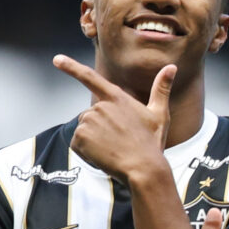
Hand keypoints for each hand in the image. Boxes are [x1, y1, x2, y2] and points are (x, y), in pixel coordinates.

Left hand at [56, 57, 174, 184]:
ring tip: (113, 149)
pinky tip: (103, 156)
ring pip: (84, 129)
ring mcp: (89, 121)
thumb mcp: (159, 114)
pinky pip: (77, 144)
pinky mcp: (81, 137)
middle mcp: (100, 106)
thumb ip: (161, 89)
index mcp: (117, 98)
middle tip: (119, 141)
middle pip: (90, 115)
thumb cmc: (152, 143)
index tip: (57, 59)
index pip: (90, 78)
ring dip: (94, 140)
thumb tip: (172, 66)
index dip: (72, 67)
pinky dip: (86, 152)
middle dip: (100, 128)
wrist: (144, 169)